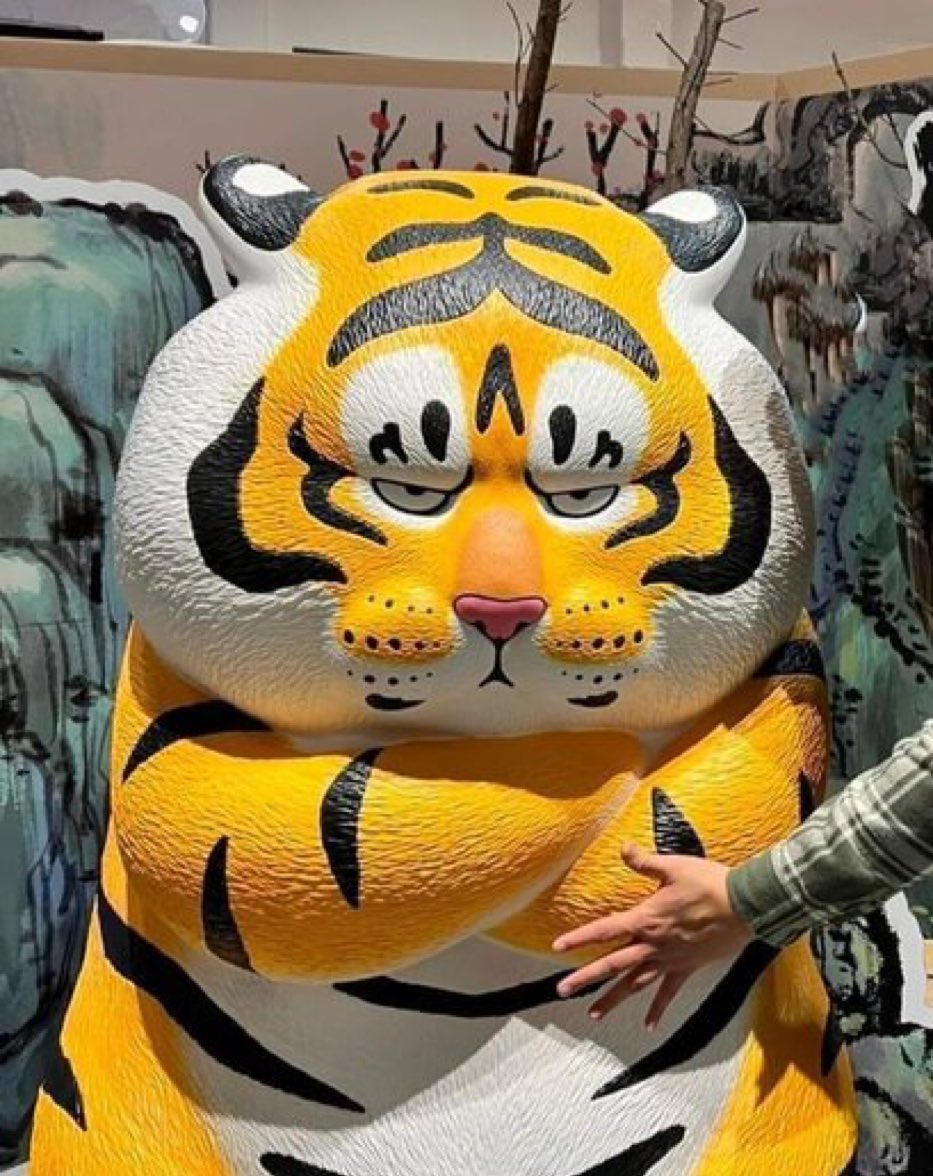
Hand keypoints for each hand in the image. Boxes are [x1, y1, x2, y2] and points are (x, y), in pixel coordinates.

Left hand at [552, 843, 754, 1027]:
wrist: (745, 906)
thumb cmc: (708, 883)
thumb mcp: (673, 867)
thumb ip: (644, 862)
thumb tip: (623, 847)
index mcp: (645, 919)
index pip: (604, 930)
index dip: (579, 937)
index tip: (557, 946)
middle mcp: (653, 944)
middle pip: (612, 965)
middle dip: (586, 978)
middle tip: (562, 991)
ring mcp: (670, 960)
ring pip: (635, 984)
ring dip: (613, 999)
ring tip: (593, 1014)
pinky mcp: (687, 968)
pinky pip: (668, 994)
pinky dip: (658, 1010)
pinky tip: (648, 1027)